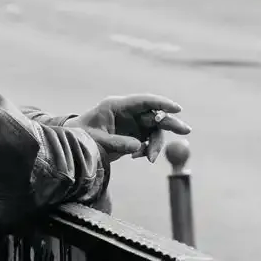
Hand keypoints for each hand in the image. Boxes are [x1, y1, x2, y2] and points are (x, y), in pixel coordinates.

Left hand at [71, 93, 190, 162]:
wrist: (74, 147)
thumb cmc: (81, 138)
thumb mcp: (96, 141)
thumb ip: (117, 143)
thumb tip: (138, 147)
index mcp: (117, 106)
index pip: (144, 101)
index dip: (162, 103)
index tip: (177, 109)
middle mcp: (128, 113)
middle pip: (154, 115)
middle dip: (170, 122)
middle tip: (186, 130)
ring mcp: (132, 125)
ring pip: (154, 131)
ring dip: (156, 145)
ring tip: (149, 159)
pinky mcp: (134, 136)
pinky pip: (148, 142)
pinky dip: (147, 150)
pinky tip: (139, 157)